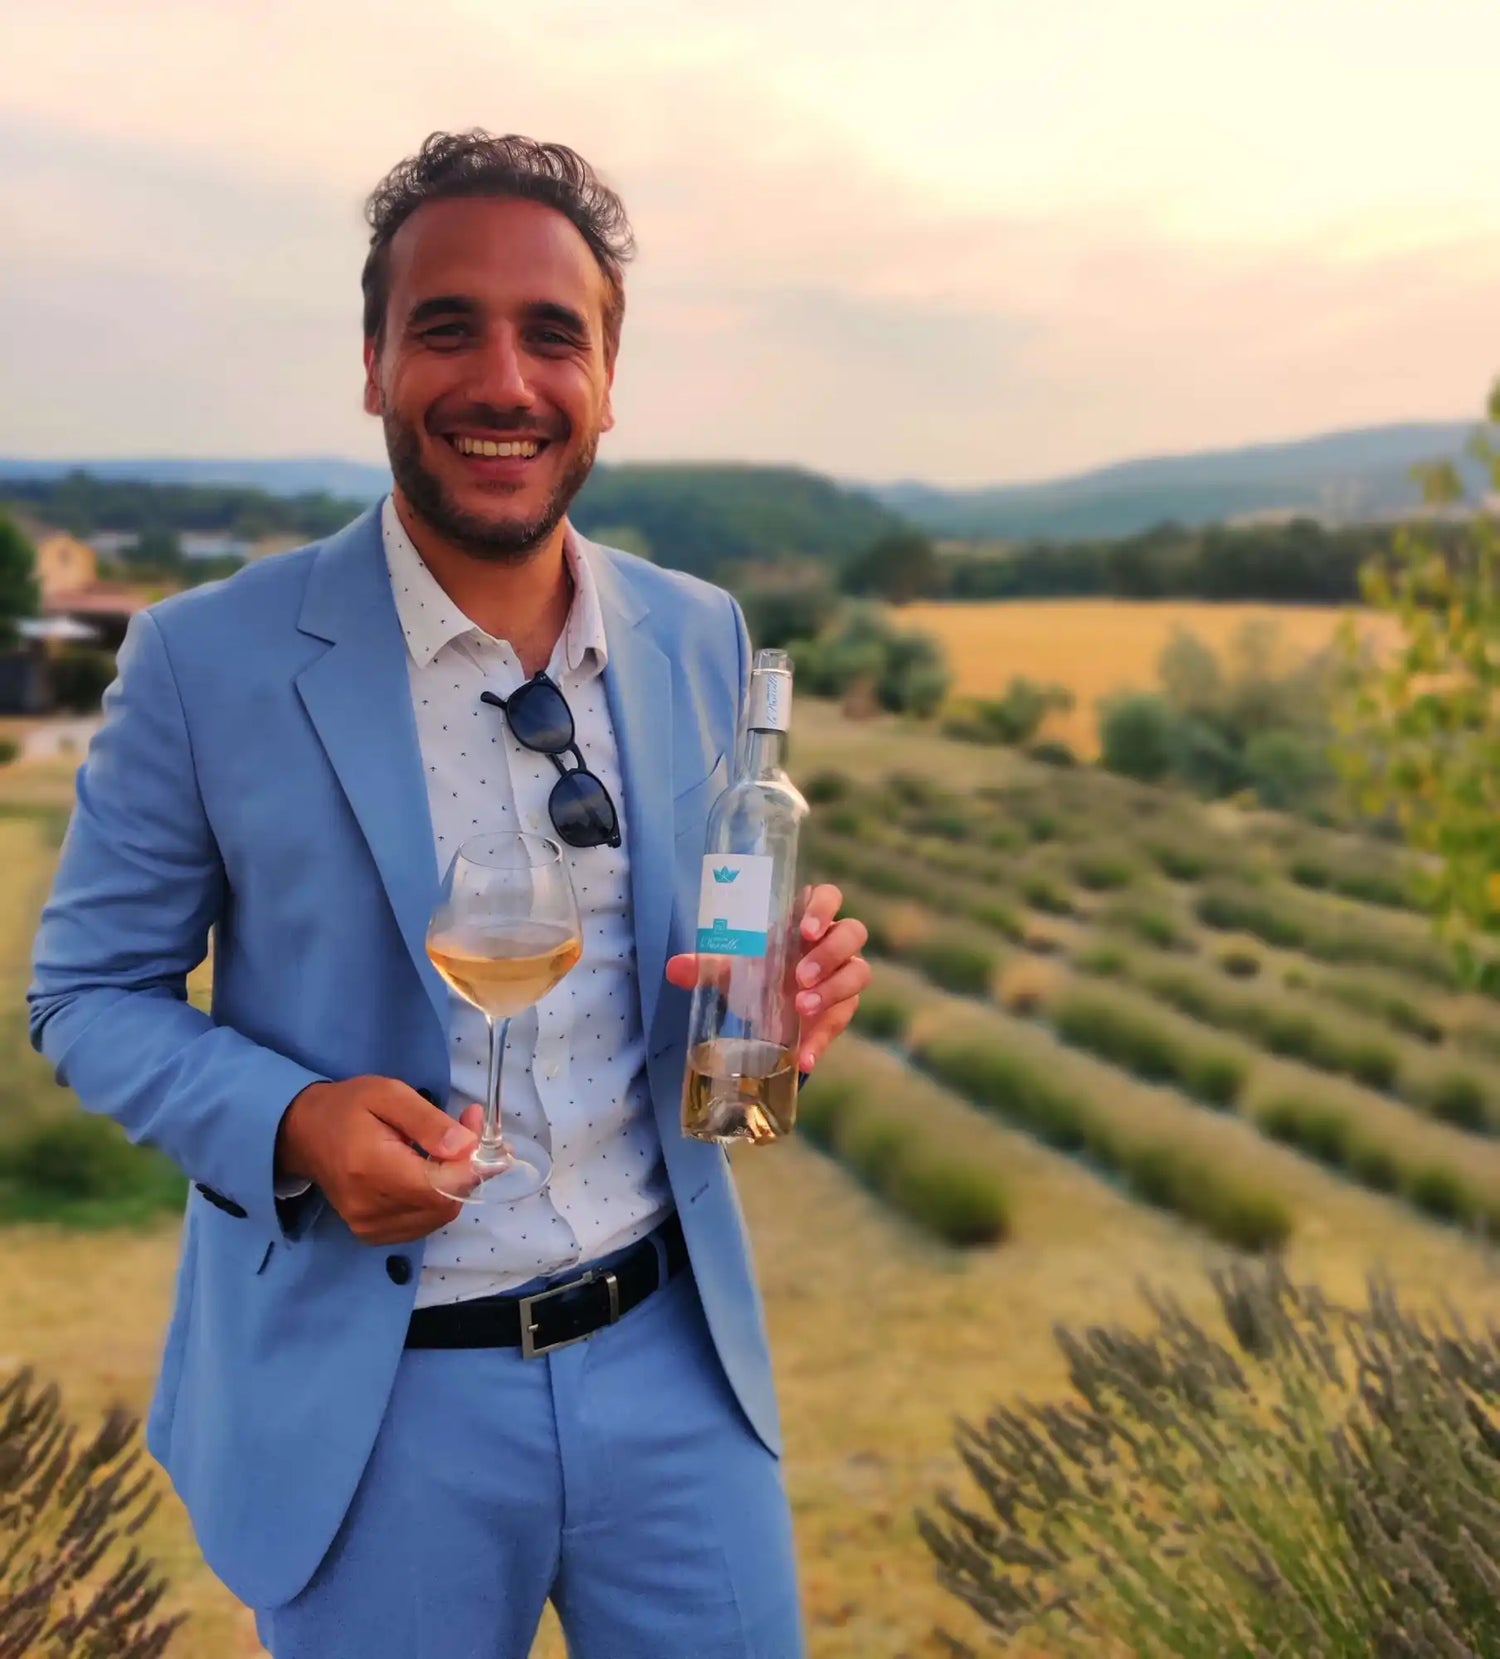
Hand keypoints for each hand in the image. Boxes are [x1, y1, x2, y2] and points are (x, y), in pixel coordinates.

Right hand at [276, 1077, 483, 1244]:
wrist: (303, 1133)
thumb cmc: (347, 1107)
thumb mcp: (389, 1094)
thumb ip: (429, 1121)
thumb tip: (467, 1147)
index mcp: (372, 1170)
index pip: (441, 1188)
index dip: (472, 1167)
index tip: (482, 1134)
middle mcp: (370, 1208)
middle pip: (445, 1205)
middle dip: (467, 1170)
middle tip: (466, 1131)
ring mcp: (369, 1227)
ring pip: (438, 1216)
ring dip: (454, 1184)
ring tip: (447, 1147)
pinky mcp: (371, 1234)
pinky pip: (422, 1223)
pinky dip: (436, 1199)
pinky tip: (429, 1171)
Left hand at [665, 883, 869, 1073]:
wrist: (766, 1009)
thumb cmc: (757, 972)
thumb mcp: (733, 969)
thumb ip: (707, 967)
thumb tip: (675, 968)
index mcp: (807, 921)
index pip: (829, 897)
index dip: (824, 908)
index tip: (806, 930)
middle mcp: (832, 943)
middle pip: (851, 934)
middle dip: (829, 954)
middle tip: (800, 976)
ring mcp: (843, 975)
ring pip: (858, 973)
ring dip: (832, 990)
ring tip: (801, 1009)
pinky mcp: (842, 1010)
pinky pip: (841, 1021)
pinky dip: (821, 1040)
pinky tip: (805, 1057)